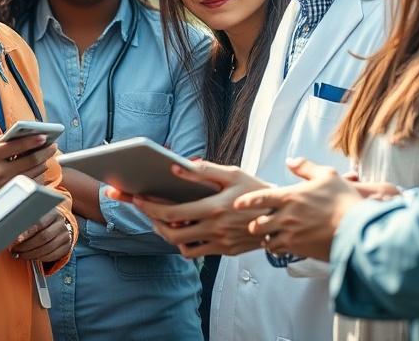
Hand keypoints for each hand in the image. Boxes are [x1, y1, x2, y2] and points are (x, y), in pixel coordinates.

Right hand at [0, 135, 57, 224]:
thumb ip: (0, 140)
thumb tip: (22, 134)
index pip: (17, 146)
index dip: (33, 140)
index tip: (45, 136)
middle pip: (30, 161)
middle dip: (45, 152)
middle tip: (53, 146)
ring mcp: (3, 186)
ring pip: (33, 174)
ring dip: (44, 164)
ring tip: (47, 157)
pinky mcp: (7, 196)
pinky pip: (30, 186)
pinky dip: (38, 177)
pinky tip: (40, 170)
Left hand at [9, 211, 72, 262]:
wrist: (58, 226)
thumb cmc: (41, 220)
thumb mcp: (35, 215)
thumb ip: (25, 220)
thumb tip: (9, 229)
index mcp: (53, 213)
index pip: (39, 223)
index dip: (26, 233)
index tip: (15, 240)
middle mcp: (61, 223)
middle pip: (43, 237)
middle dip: (26, 246)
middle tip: (14, 249)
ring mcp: (66, 236)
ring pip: (47, 249)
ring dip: (31, 254)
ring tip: (20, 254)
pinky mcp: (67, 247)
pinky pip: (52, 256)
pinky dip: (39, 258)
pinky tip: (31, 257)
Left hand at [106, 159, 271, 257]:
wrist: (282, 216)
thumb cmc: (256, 191)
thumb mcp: (232, 174)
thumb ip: (203, 171)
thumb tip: (175, 166)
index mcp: (215, 208)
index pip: (173, 213)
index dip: (150, 207)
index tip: (137, 199)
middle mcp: (215, 228)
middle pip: (171, 234)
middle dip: (152, 221)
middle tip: (144, 209)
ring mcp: (220, 243)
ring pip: (182, 247)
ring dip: (166, 234)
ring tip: (160, 220)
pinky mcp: (226, 251)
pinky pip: (198, 253)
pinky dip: (185, 244)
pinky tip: (183, 230)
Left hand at [233, 157, 397, 260]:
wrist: (357, 229)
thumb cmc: (343, 200)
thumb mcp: (326, 175)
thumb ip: (305, 167)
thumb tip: (291, 161)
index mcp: (290, 197)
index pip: (259, 198)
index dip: (246, 202)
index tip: (236, 204)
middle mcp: (287, 217)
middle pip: (257, 225)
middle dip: (254, 224)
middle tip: (255, 222)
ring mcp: (292, 235)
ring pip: (267, 241)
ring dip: (265, 238)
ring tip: (268, 235)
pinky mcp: (299, 250)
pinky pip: (280, 252)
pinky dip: (277, 248)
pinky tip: (282, 244)